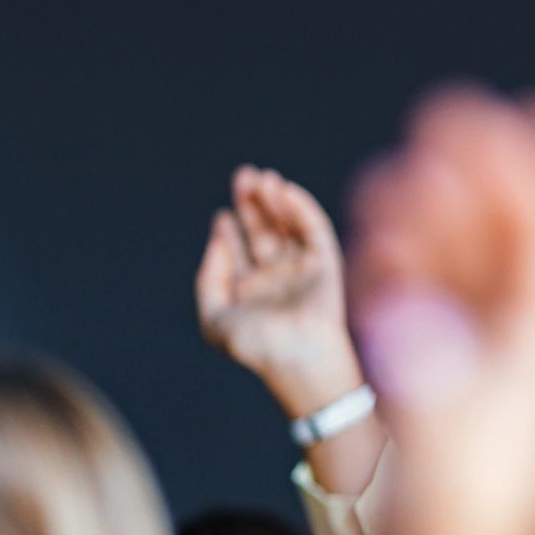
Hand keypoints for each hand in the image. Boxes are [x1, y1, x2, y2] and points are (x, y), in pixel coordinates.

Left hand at [195, 165, 364, 417]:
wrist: (296, 358)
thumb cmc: (255, 346)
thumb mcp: (215, 318)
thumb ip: (209, 279)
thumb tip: (218, 240)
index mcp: (251, 293)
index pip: (240, 252)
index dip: (230, 230)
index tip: (221, 217)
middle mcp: (276, 278)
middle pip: (263, 232)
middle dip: (252, 204)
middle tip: (243, 176)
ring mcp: (301, 269)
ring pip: (287, 226)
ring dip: (275, 200)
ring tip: (262, 178)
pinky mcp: (325, 263)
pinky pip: (313, 228)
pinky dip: (300, 207)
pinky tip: (283, 191)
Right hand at [347, 87, 534, 534]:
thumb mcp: (449, 475)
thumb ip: (433, 389)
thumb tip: (410, 317)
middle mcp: (534, 373)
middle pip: (522, 257)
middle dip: (491, 183)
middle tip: (454, 116)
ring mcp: (491, 386)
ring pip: (476, 284)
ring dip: (444, 221)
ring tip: (404, 167)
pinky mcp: (452, 404)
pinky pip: (440, 321)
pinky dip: (415, 275)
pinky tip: (383, 239)